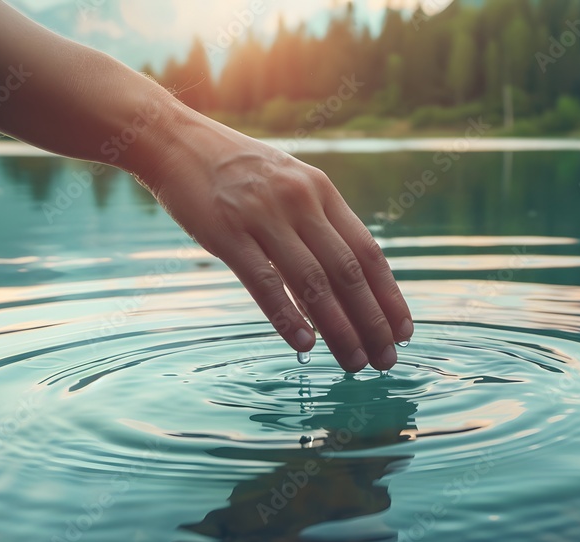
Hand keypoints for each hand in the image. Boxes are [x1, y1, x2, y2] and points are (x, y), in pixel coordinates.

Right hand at [133, 110, 412, 371]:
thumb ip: (317, 226)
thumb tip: (343, 285)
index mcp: (321, 192)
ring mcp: (263, 217)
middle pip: (348, 272)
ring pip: (313, 282)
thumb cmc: (237, 172)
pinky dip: (287, 317)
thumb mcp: (289, 185)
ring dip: (339, 329)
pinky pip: (264, 282)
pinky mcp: (227, 233)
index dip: (389, 295)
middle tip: (385, 360)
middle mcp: (300, 202)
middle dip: (372, 322)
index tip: (403, 331)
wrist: (176, 142)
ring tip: (354, 363)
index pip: (368, 252)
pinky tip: (305, 345)